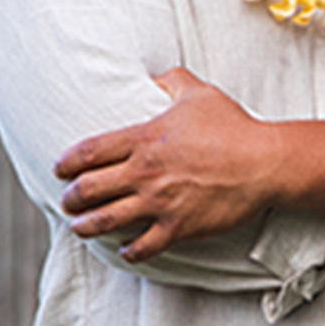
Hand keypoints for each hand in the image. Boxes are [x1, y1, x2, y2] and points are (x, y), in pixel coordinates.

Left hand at [54, 67, 276, 259]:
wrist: (264, 163)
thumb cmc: (233, 127)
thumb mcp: (199, 93)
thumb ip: (172, 81)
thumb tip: (157, 74)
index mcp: (144, 139)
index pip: (89, 152)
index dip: (67, 163)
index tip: (60, 169)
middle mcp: (144, 172)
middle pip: (88, 189)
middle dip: (70, 198)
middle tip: (68, 201)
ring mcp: (160, 202)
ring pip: (105, 220)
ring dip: (86, 225)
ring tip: (81, 226)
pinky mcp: (178, 227)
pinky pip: (142, 246)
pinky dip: (129, 250)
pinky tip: (126, 248)